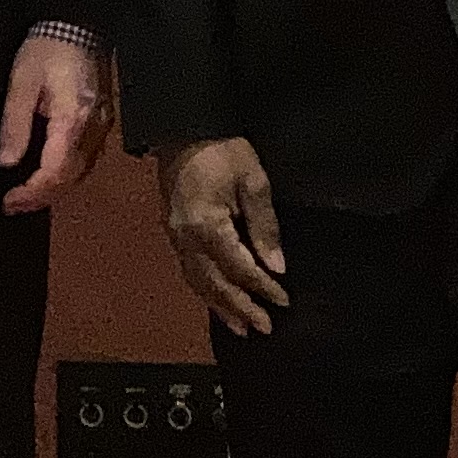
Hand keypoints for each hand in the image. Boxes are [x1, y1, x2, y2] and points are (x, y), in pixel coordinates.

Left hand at [0, 32, 115, 213]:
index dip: (32, 191)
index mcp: (72, 118)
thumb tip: (6, 161)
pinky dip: (64, 174)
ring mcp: (100, 126)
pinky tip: (47, 176)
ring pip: (80, 172)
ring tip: (25, 197)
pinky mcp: (99, 122)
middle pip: (70, 177)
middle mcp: (92, 128)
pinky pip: (84, 159)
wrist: (75, 25)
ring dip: (52, 189)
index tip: (8, 200)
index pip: (56, 169)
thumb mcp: (21, 81)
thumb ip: (15, 123)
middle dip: (40, 197)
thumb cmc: (47, 48)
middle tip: (11, 205)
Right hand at [160, 135, 289, 334]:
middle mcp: (186, 239)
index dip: (263, 287)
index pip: (240, 267)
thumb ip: (265, 227)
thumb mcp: (254, 182)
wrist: (183, 128)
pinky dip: (206, 291)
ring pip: (199, 282)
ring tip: (241, 328)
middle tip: (264, 329)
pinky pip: (190, 271)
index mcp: (206, 226)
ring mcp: (176, 237)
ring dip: (221, 307)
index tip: (284, 302)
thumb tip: (277, 267)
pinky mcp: (173, 232)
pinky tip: (217, 300)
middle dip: (241, 308)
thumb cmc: (223, 150)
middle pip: (216, 283)